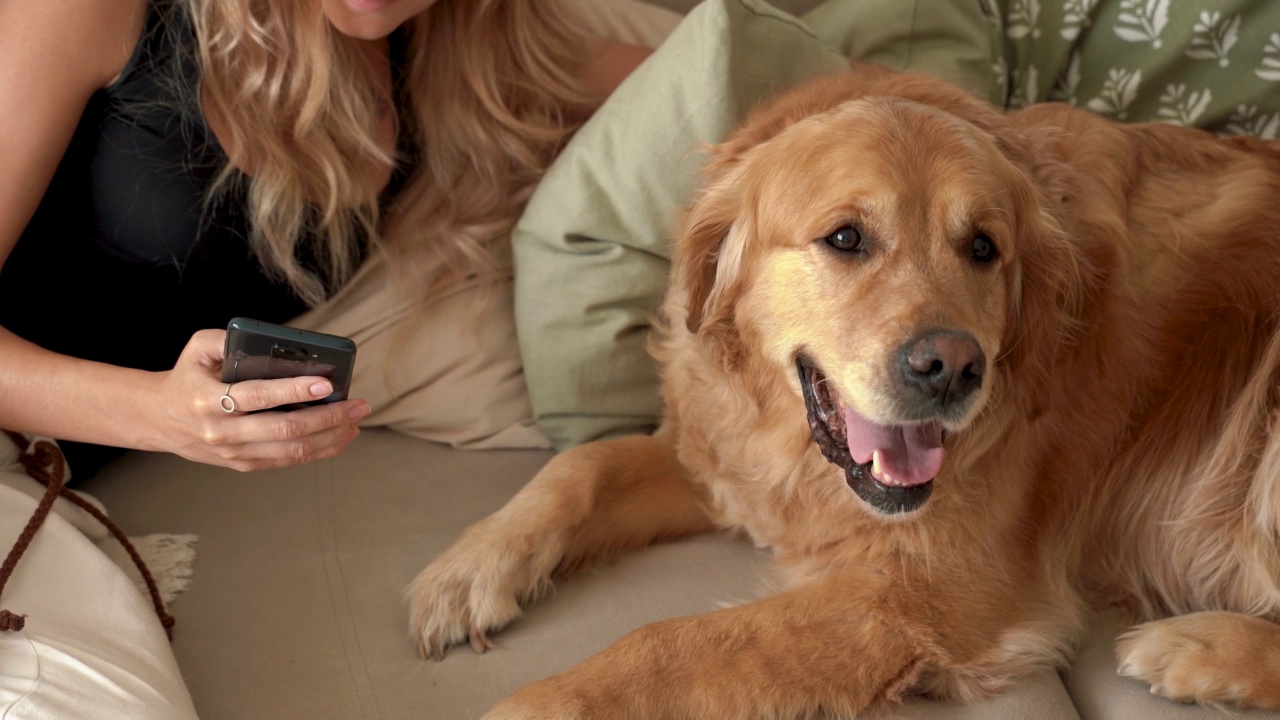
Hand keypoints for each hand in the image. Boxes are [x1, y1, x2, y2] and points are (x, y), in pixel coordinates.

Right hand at [150, 329, 368, 470]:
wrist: (159, 419)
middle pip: (285, 429)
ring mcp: (234, 453)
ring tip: (356, 421)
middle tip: (358, 405)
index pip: (259, 396)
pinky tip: (340, 436)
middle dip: (328, 417)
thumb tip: (269, 338)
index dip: (295, 390)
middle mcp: (222, 431)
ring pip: (291, 450)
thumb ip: (227, 338)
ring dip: (331, 437)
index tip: (326, 383)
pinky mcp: (244, 464)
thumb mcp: (197, 348)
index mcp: (209, 400)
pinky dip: (319, 450)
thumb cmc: (187, 377)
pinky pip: (288, 461)